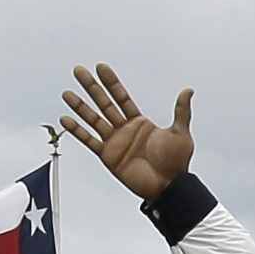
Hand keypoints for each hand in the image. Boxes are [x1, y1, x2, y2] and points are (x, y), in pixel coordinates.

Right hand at [59, 64, 192, 199]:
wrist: (168, 186)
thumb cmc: (176, 163)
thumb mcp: (180, 133)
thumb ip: (181, 111)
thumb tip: (188, 90)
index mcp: (139, 122)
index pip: (121, 97)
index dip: (111, 82)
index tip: (101, 67)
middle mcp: (124, 129)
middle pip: (103, 103)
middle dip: (91, 86)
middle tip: (78, 70)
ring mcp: (114, 142)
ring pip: (93, 119)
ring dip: (80, 106)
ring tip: (66, 93)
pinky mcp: (108, 156)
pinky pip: (89, 141)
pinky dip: (77, 131)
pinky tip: (65, 119)